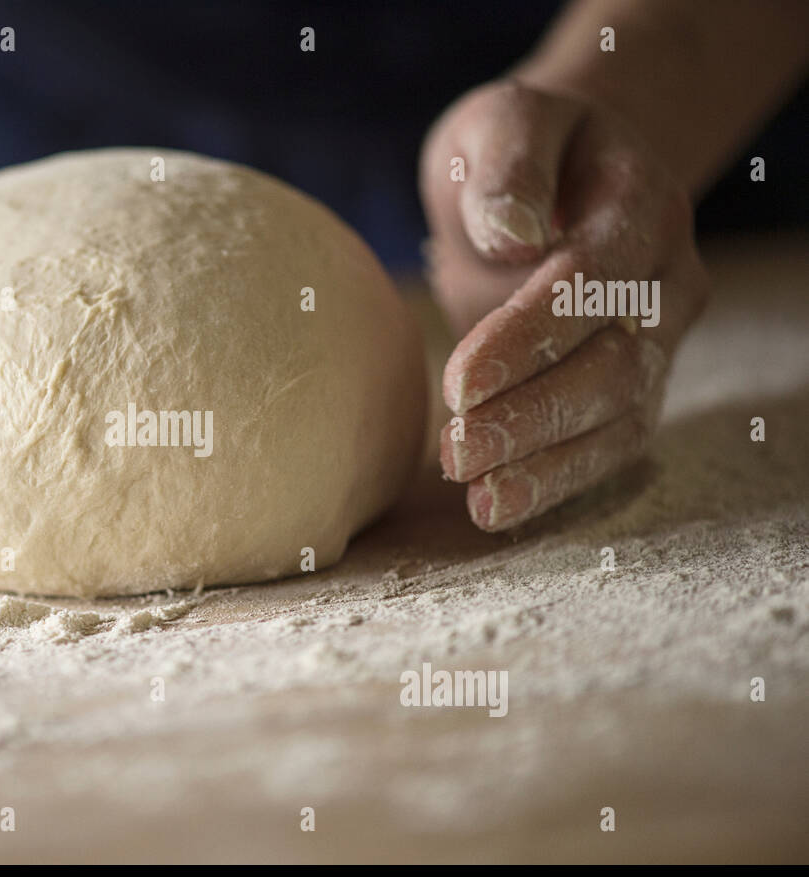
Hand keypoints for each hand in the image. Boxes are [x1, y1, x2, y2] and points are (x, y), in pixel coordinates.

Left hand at [419, 78, 708, 530]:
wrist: (559, 178)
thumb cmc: (519, 152)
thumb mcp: (504, 124)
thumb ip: (509, 165)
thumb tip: (513, 233)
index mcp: (642, 206)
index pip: (592, 282)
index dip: (528, 337)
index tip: (459, 383)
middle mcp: (665, 282)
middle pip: (614, 365)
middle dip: (534, 417)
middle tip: (455, 453)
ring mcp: (658, 341)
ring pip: (618, 419)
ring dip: (547, 465)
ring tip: (479, 500)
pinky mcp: (631, 386)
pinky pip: (607, 444)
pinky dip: (556, 481)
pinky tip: (496, 507)